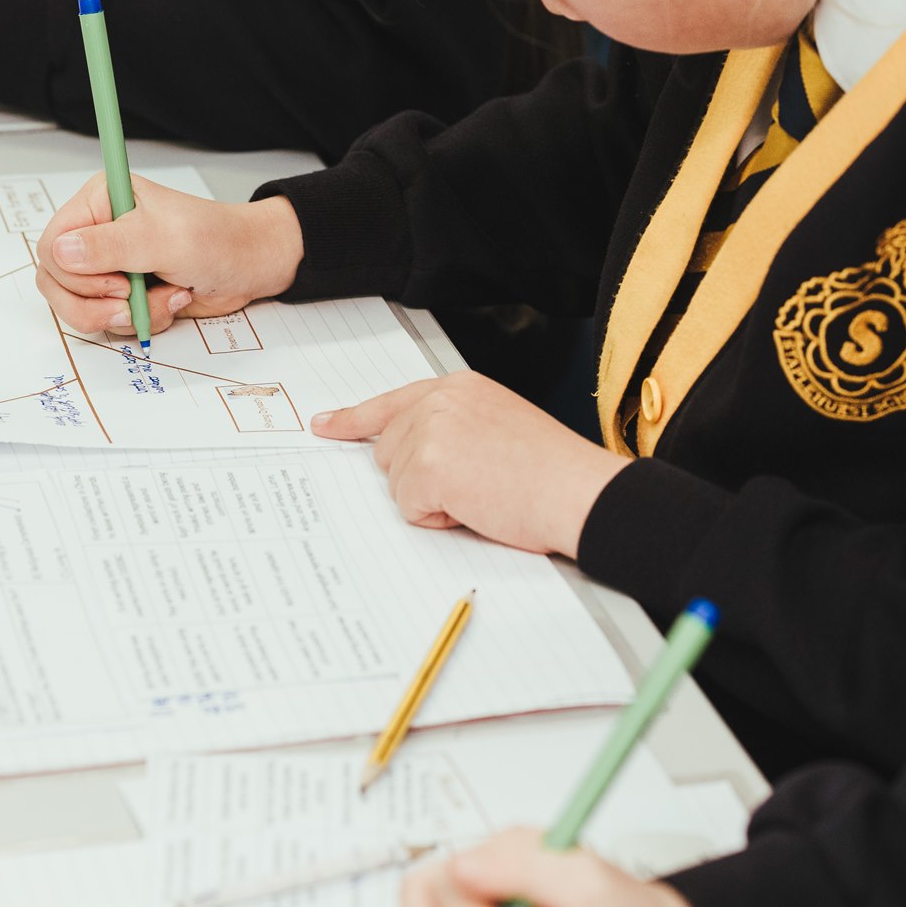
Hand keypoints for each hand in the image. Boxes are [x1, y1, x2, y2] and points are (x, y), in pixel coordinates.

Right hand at [35, 175, 303, 335]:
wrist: (251, 266)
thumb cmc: (216, 240)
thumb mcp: (164, 239)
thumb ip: (111, 246)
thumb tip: (61, 252)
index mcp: (99, 203)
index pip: (52, 246)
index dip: (76, 275)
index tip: (119, 283)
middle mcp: (98, 233)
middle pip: (57, 283)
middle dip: (98, 303)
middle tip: (134, 299)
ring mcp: (109, 266)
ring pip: (81, 307)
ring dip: (125, 315)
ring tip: (165, 299)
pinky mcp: (125, 293)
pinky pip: (110, 321)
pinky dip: (142, 321)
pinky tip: (171, 301)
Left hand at [314, 372, 628, 556]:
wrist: (580, 492)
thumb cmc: (555, 474)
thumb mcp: (501, 428)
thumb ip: (457, 429)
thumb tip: (415, 457)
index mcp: (461, 387)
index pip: (394, 402)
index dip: (354, 420)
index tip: (325, 426)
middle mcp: (441, 399)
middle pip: (390, 452)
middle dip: (422, 480)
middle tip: (478, 485)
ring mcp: (432, 429)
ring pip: (398, 484)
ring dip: (436, 501)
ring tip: (487, 493)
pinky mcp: (428, 465)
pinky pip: (411, 507)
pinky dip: (441, 518)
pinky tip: (480, 506)